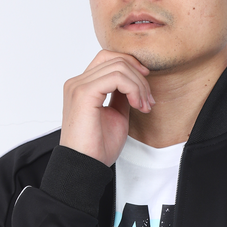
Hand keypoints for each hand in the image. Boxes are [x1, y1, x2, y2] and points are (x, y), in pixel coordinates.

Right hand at [60, 50, 154, 165]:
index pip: (108, 60)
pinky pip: (116, 77)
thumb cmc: (97, 149)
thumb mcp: (116, 116)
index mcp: (83, 87)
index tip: (146, 90)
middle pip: (114, 59)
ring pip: (118, 66)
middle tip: (148, 101)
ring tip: (144, 106)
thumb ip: (122, 97)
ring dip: (138, 85)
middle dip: (138, 77)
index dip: (131, 67)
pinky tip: (137, 105)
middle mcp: (78, 83)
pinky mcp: (84, 93)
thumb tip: (134, 85)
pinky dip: (133, 89)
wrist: (85, 167)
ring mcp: (79, 86)